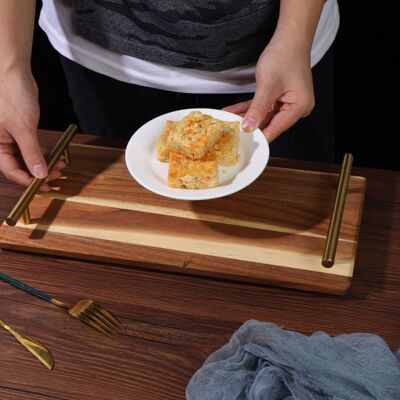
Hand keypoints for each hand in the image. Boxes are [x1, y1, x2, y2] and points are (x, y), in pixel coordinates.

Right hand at [0, 67, 64, 189]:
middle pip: (20, 167)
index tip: (44, 185)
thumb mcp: (23, 128)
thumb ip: (32, 153)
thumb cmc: (11, 96)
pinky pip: (33, 149)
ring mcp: (11, 139)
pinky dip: (44, 153)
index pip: (10, 171)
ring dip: (44, 164)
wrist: (14, 75)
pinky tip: (57, 156)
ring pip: (28, 159)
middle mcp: (1, 144)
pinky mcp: (21, 133)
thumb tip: (39, 174)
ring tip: (60, 167)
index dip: (27, 180)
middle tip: (56, 177)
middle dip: (39, 173)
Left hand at [224, 35, 314, 142]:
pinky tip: (234, 111)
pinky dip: (249, 108)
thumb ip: (258, 109)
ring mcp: (287, 102)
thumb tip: (249, 127)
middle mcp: (295, 108)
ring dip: (246, 117)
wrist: (289, 37)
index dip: (259, 136)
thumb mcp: (268, 86)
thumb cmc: (285, 56)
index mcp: (299, 108)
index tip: (244, 142)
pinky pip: (262, 106)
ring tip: (229, 122)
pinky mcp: (279, 97)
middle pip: (270, 123)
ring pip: (263, 115)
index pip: (276, 128)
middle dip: (250, 126)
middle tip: (233, 132)